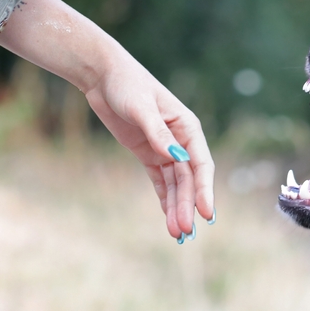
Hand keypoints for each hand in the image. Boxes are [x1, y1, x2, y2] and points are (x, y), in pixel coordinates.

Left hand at [0, 0, 214, 240]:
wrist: (103, 75)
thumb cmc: (126, 84)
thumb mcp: (141, 108)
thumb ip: (158, 134)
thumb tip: (177, 160)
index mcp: (187, 128)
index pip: (201, 164)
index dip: (205, 189)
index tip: (206, 212)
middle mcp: (181, 141)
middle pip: (188, 180)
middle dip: (188, 206)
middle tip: (185, 233)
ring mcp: (165, 149)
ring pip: (176, 185)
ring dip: (177, 209)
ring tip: (178, 235)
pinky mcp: (149, 154)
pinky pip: (161, 182)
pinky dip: (165, 201)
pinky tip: (169, 220)